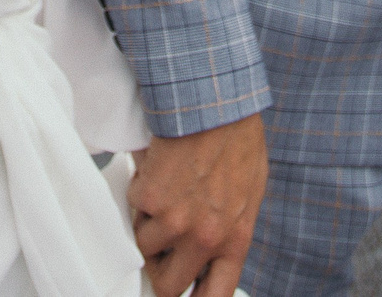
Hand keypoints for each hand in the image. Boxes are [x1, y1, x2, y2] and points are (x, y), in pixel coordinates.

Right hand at [129, 114, 266, 296]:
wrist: (215, 103)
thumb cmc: (237, 142)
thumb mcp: (248, 195)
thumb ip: (229, 231)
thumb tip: (210, 255)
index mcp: (235, 241)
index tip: (182, 295)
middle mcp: (204, 239)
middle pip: (167, 286)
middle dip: (160, 270)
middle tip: (161, 250)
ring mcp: (175, 221)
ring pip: (143, 247)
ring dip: (147, 226)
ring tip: (165, 195)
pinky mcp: (150, 198)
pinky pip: (133, 210)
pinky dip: (140, 193)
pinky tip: (160, 171)